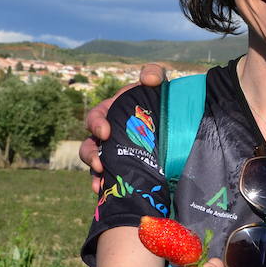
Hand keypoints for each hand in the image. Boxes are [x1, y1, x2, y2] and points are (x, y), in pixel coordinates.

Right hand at [80, 63, 168, 191]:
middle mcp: (108, 136)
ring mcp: (115, 154)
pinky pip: (110, 181)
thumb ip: (153, 74)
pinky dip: (107, 187)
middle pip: (88, 147)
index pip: (94, 119)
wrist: (177, 123)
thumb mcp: (157, 83)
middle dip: (90, 155)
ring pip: (95, 167)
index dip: (96, 125)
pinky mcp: (125, 170)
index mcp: (110, 114)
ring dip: (95, 175)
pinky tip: (107, 193)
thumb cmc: (160, 99)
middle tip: (100, 163)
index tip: (105, 132)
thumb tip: (149, 79)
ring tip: (100, 183)